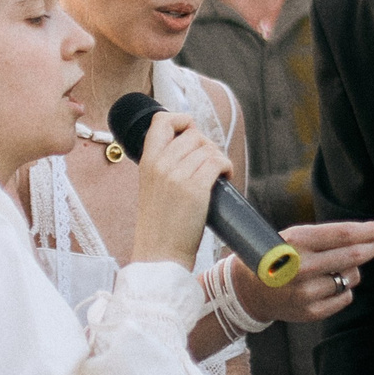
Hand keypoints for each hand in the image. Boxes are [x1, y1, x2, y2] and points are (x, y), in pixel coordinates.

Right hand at [128, 111, 223, 268]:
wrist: (160, 254)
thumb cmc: (160, 224)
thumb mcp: (152, 187)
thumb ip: (165, 165)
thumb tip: (193, 146)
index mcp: (147, 162)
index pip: (161, 120)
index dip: (181, 120)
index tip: (190, 135)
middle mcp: (160, 164)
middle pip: (193, 134)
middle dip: (207, 145)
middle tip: (208, 164)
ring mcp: (177, 176)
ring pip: (208, 148)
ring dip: (218, 158)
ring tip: (217, 174)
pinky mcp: (195, 189)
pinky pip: (217, 162)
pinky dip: (226, 167)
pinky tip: (225, 178)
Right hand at [233, 220, 373, 323]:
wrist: (250, 290)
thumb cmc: (277, 257)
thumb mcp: (293, 237)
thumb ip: (326, 236)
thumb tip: (366, 235)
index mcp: (296, 242)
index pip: (342, 234)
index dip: (365, 231)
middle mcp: (301, 268)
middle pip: (352, 255)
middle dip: (368, 249)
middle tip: (371, 246)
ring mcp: (306, 292)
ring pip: (351, 277)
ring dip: (351, 271)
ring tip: (335, 268)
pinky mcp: (311, 311)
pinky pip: (345, 297)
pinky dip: (343, 289)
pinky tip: (328, 285)